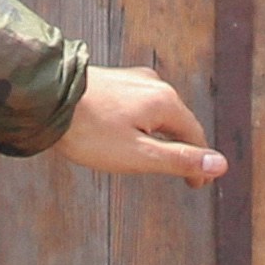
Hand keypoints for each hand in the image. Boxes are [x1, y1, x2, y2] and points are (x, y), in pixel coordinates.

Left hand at [59, 64, 225, 182]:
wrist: (45, 100)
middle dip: (180, 148)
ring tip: (153, 158)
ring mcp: (132, 78)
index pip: (194, 136)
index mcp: (165, 102)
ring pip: (156, 112)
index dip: (197, 163)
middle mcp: (153, 84)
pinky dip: (140, 123)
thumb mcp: (138, 155)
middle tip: (179, 175)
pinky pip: (138, 105)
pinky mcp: (113, 79)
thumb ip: (179, 160)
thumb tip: (220, 165)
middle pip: (177, 122)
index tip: (195, 185)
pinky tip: (126, 134)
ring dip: (160, 135)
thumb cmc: (89, 132)